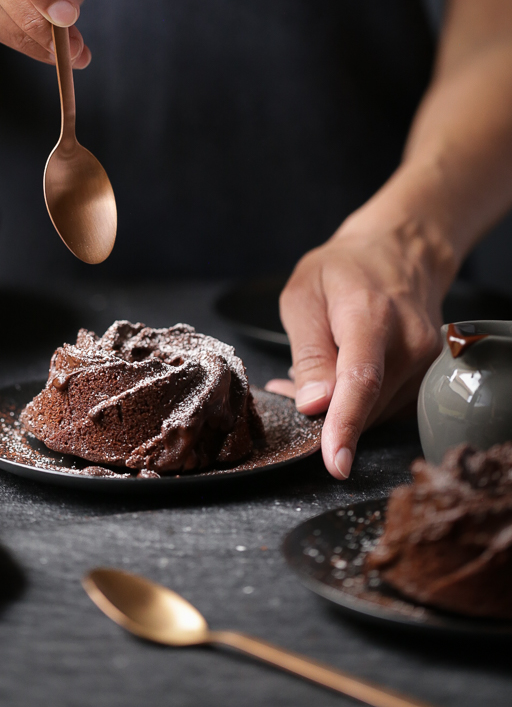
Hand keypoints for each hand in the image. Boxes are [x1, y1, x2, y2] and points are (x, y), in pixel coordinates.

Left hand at [265, 213, 448, 478]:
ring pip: (375, 411)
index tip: (335, 462)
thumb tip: (313, 405)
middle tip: (287, 388)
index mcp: (372, 316)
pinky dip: (359, 404)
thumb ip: (308, 351)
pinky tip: (339, 379)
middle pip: (366, 404)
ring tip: (313, 373)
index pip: (361, 381)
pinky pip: (387, 406)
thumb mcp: (303, 296)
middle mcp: (410, 342)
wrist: (398, 253)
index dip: (345, 425)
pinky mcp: (429, 376)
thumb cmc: (342, 270)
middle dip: (323, 412)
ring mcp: (427, 361)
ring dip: (340, 407)